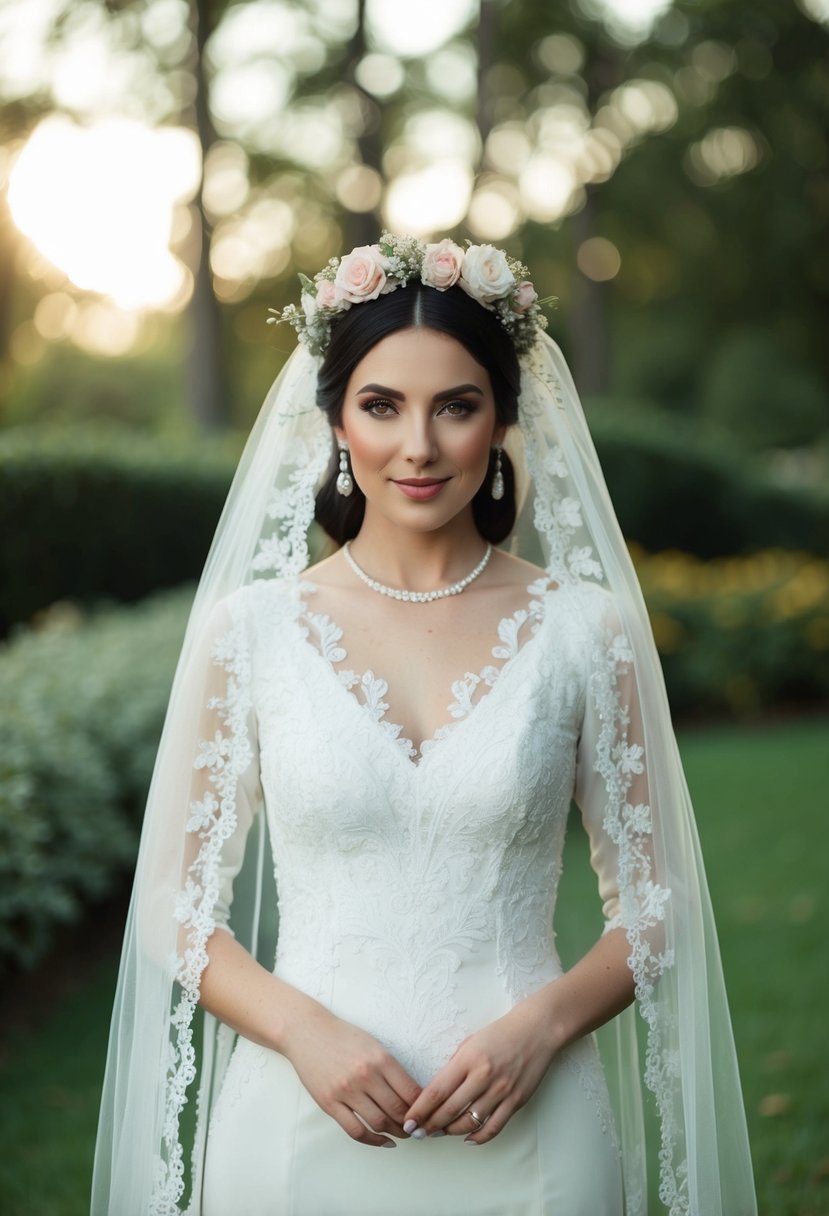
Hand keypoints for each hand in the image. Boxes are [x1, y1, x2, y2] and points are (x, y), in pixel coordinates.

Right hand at [283, 1003, 421, 1147]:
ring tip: (403, 1135)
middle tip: (418, 1128)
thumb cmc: (343, 1036)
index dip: (423, 1108)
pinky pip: (355, 1130)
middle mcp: (365, 1076)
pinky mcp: (329, 1103)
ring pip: (379, 1123)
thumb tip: (411, 1094)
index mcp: (381, 1059)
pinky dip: (373, 1141)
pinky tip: (383, 1141)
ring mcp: (346, 1091)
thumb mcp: (373, 1045)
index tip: (428, 1114)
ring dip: (395, 1133)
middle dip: (412, 1124)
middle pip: (397, 1110)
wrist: (307, 1031)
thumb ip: (391, 1068)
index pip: (410, 1092)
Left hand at [402, 991, 556, 1144]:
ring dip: (451, 1132)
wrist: (537, 1030)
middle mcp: (484, 1076)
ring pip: (469, 1123)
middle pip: (449, 1110)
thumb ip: (455, 1066)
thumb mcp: (471, 1042)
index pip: (437, 1091)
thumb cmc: (500, 1033)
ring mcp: (501, 1091)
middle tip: (418, 1133)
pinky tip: (468, 1138)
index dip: (420, 1110)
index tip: (409, 1121)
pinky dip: (478, 1137)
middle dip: (430, 1125)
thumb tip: (438, 1092)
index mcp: (468, 1059)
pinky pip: (494, 1127)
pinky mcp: (516, 1101)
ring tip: (440, 1133)